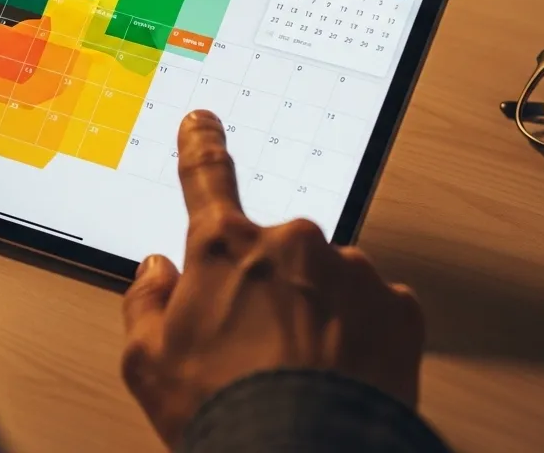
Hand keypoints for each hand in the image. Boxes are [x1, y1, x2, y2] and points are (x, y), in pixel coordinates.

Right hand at [121, 110, 424, 449]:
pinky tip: (340, 376)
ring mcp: (350, 271)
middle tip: (259, 348)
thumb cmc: (225, 411)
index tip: (203, 123)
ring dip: (317, 314)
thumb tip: (156, 271)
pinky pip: (373, 312)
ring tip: (303, 374)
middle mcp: (292, 245)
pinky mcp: (398, 307)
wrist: (306, 452)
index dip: (201, 145)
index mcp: (225, 248)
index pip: (207, 178)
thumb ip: (145, 303)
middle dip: (268, 289)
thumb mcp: (148, 363)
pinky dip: (359, 338)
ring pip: (327, 282)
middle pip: (274, 254)